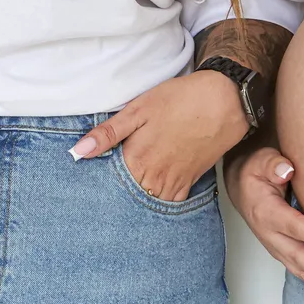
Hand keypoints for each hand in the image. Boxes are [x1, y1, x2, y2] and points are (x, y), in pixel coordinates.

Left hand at [69, 71, 248, 203]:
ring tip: (127, 192)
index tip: (89, 184)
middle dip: (116, 196)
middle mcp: (155, 178)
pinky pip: (170, 202)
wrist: (225, 101)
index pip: (108, 185)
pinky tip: (152, 191)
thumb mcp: (138, 109)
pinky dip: (159, 201)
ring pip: (148, 204)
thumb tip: (79, 151)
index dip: (97, 185)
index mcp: (137, 160)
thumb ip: (108, 133)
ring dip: (137, 200)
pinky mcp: (190, 181)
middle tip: (102, 194)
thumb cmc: (181, 100)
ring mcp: (174, 182)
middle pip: (128, 198)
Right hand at [224, 147, 303, 301]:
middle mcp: (269, 234)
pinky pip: (301, 271)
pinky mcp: (283, 253)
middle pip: (296, 255)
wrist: (242, 187)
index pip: (292, 225)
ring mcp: (276, 247)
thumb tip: (287, 170)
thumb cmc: (256, 172)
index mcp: (265, 212)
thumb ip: (274, 164)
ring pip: (299, 269)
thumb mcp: (261, 161)